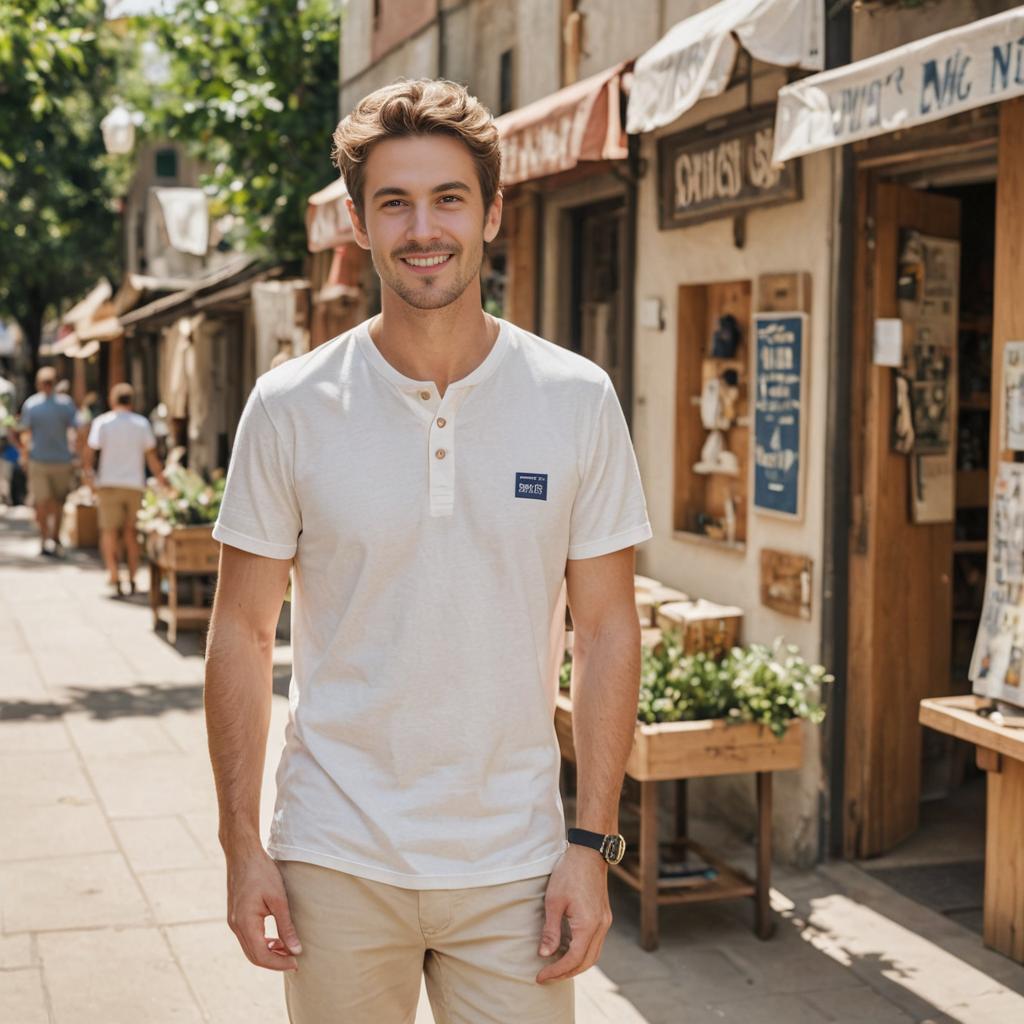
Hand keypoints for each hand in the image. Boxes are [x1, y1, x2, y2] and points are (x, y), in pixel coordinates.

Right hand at [225, 848, 302, 971]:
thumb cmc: (262, 872)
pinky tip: (277, 940)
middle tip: (294, 960)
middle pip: (254, 956)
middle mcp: (235, 926)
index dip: (279, 963)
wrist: (243, 854)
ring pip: (250, 948)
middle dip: (274, 961)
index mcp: (245, 923)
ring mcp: (233, 921)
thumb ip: (286, 926)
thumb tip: (296, 950)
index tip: (296, 963)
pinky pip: (248, 938)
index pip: (261, 955)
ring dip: (269, 953)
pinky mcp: (235, 916)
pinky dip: (262, 943)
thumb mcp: (278, 899)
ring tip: (288, 949)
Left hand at [536, 844, 612, 983]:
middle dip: (566, 973)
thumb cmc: (569, 873)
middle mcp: (601, 927)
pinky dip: (582, 952)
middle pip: (586, 962)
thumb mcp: (554, 901)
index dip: (556, 971)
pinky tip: (567, 949)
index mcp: (588, 925)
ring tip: (555, 967)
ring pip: (593, 955)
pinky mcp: (604, 916)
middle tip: (546, 977)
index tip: (540, 977)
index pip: (573, 960)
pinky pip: (594, 943)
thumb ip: (551, 930)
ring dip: (575, 964)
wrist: (589, 852)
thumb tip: (544, 955)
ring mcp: (605, 922)